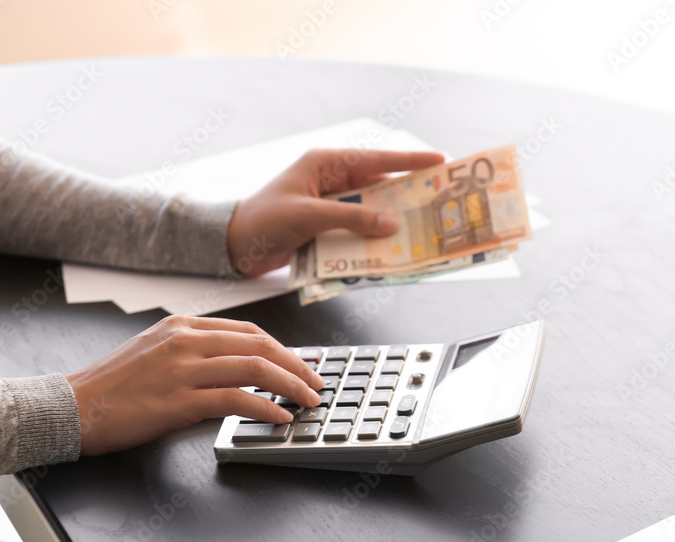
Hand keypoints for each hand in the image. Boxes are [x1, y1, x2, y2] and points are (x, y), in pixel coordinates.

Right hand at [65, 315, 324, 455]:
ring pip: (254, 368)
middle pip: (260, 345)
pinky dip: (265, 407)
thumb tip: (243, 367)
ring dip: (290, 385)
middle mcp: (186, 340)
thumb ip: (197, 352)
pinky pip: (236, 399)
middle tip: (317, 383)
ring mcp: (182, 368)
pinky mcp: (179, 400)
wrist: (72, 408)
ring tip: (307, 401)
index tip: (303, 364)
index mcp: (183, 325)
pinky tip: (280, 417)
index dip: (284, 349)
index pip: (249, 331)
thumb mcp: (156, 352)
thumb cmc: (114, 387)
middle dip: (297, 365)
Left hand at [226, 148, 444, 275]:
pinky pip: (359, 230)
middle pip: (380, 185)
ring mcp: (332, 204)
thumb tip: (390, 223)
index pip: (377, 158)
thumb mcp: (308, 216)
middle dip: (408, 194)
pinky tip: (391, 249)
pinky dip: (373, 238)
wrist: (233, 246)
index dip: (410, 161)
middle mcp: (333, 180)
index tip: (441, 161)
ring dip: (392, 221)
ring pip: (373, 210)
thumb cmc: (263, 220)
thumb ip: (351, 217)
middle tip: (440, 200)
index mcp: (326, 163)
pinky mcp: (329, 227)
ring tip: (422, 228)